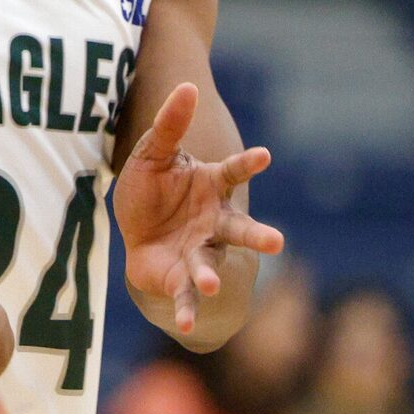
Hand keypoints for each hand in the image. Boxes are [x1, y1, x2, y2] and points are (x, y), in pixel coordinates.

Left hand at [113, 82, 284, 335]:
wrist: (136, 229)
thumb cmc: (153, 188)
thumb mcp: (152, 153)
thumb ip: (169, 125)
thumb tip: (187, 86)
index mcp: (210, 187)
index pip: (233, 172)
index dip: (248, 164)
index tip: (265, 155)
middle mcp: (212, 222)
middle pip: (239, 229)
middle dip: (257, 236)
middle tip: (277, 242)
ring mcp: (198, 251)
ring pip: (211, 264)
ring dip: (212, 275)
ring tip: (213, 283)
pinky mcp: (179, 277)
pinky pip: (185, 295)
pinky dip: (186, 310)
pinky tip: (184, 327)